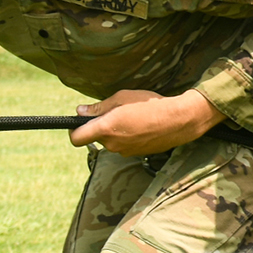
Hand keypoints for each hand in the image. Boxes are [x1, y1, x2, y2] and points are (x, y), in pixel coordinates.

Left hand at [70, 89, 224, 155]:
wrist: (178, 121)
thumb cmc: (150, 105)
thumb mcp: (122, 98)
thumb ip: (99, 107)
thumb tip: (80, 111)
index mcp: (106, 128)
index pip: (76, 138)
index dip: (74, 130)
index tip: (79, 123)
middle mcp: (112, 144)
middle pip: (95, 138)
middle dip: (100, 126)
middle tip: (115, 111)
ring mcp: (124, 151)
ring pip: (110, 141)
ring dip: (115, 131)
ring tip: (131, 117)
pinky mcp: (136, 154)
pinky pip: (124, 145)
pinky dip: (127, 136)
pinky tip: (141, 125)